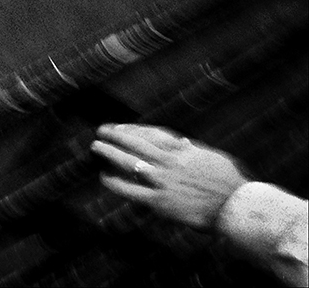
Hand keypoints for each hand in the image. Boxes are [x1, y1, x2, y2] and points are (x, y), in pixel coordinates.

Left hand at [92, 124, 247, 228]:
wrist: (237, 207)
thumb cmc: (229, 184)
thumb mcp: (212, 159)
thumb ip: (193, 151)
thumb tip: (183, 143)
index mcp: (182, 150)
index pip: (151, 134)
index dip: (134, 129)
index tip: (121, 127)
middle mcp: (169, 161)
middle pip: (135, 143)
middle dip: (116, 135)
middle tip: (101, 130)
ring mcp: (163, 180)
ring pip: (129, 161)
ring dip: (110, 152)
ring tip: (96, 146)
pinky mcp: (160, 201)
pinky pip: (131, 190)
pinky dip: (115, 182)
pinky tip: (104, 177)